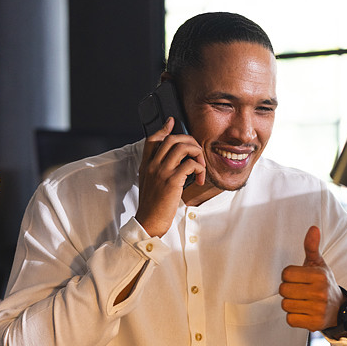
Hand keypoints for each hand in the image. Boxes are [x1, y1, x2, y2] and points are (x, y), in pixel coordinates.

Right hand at [136, 117, 205, 237]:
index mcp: (146, 165)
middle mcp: (152, 165)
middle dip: (189, 141)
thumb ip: (158, 171)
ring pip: (182, 147)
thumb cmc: (152, 206)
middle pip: (171, 139)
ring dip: (196, 153)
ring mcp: (161, 172)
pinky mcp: (172, 181)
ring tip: (200, 166)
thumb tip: (174, 163)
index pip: (152, 139)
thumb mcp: (150, 184)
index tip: (173, 122)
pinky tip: (200, 178)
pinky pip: (190, 164)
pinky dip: (199, 168)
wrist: (148, 223)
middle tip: (197, 153)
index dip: (164, 128)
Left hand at [279, 226, 343, 331]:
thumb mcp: (319, 264)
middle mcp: (320, 292)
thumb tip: (313, 228)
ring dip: (290, 303)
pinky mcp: (314, 324)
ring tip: (302, 301)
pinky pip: (290, 319)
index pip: (286, 273)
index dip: (289, 276)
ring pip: (285, 305)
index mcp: (319, 276)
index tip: (298, 278)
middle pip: (283, 290)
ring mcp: (318, 309)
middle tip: (299, 290)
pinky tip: (303, 312)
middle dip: (288, 290)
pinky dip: (294, 317)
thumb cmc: (324, 283)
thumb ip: (312, 247)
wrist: (339, 308)